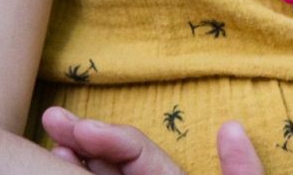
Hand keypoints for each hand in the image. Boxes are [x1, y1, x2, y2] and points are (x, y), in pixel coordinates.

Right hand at [40, 107, 263, 174]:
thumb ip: (242, 174)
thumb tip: (230, 127)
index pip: (135, 155)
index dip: (108, 137)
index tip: (79, 128)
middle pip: (106, 165)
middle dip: (78, 142)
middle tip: (49, 122)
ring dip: (73, 162)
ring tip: (51, 149)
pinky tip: (57, 166)